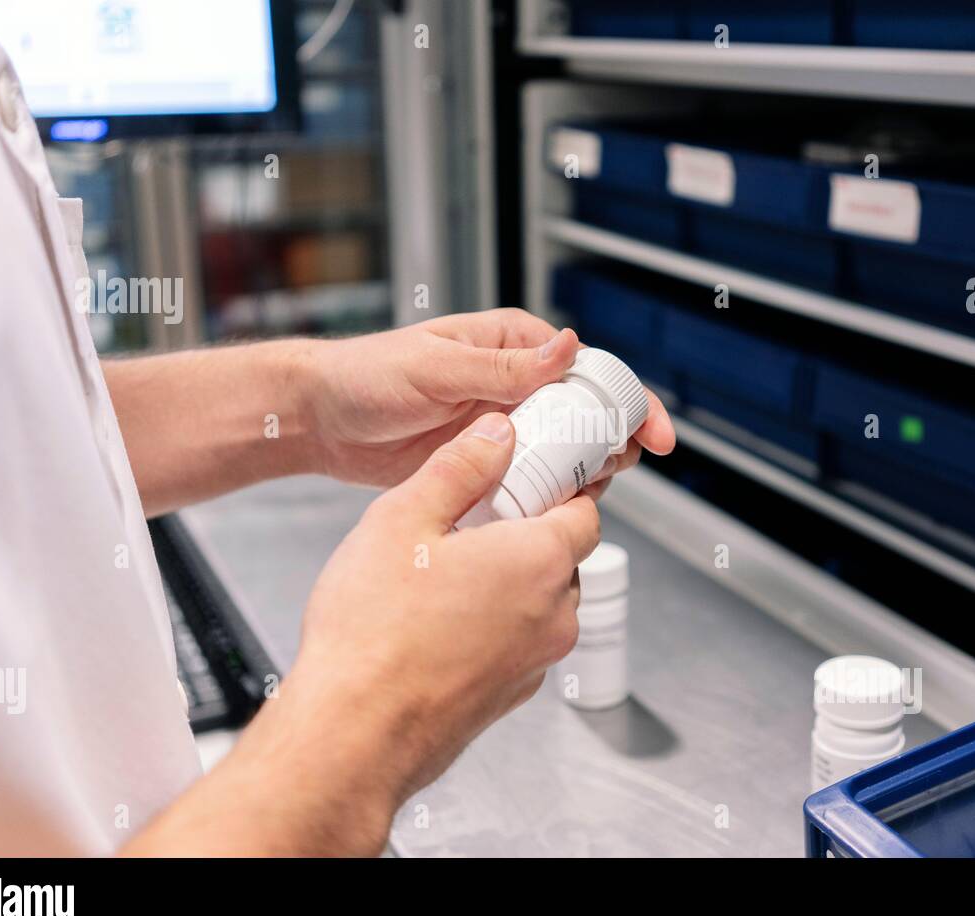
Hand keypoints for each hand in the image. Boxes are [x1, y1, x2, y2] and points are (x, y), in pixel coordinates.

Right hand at [292, 413, 599, 839]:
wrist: (352, 734)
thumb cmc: (373, 633)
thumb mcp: (403, 519)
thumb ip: (460, 467)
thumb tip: (496, 434)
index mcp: (539, 561)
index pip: (586, 508)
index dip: (561, 484)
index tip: (530, 472)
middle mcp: (553, 615)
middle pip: (563, 555)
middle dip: (526, 532)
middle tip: (470, 520)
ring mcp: (534, 662)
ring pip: (540, 601)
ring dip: (508, 581)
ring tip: (443, 573)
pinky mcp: (509, 696)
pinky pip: (517, 642)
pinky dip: (493, 624)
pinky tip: (437, 620)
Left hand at [300, 308, 675, 491]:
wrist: (322, 419)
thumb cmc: (368, 375)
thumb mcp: (436, 368)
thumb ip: (501, 367)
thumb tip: (566, 347)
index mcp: (513, 346)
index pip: (588, 369)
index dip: (628, 400)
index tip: (651, 433)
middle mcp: (516, 384)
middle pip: (587, 415)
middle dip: (612, 443)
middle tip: (614, 470)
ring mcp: (503, 427)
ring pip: (564, 452)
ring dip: (580, 473)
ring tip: (581, 493)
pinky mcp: (485, 462)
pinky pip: (530, 480)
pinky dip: (546, 495)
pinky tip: (547, 511)